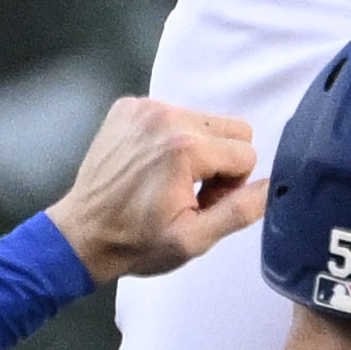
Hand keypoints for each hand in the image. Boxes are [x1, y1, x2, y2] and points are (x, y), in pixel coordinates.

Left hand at [45, 95, 264, 283]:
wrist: (82, 235)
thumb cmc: (136, 242)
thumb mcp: (193, 239)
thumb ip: (239, 211)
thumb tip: (268, 186)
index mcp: (184, 147)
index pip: (246, 152)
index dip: (231, 184)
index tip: (202, 202)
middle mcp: (164, 117)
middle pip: (231, 129)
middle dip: (220, 162)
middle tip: (189, 192)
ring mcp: (142, 108)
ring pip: (204, 120)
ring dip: (197, 150)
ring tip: (168, 181)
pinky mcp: (127, 107)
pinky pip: (173, 114)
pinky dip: (170, 138)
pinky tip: (150, 166)